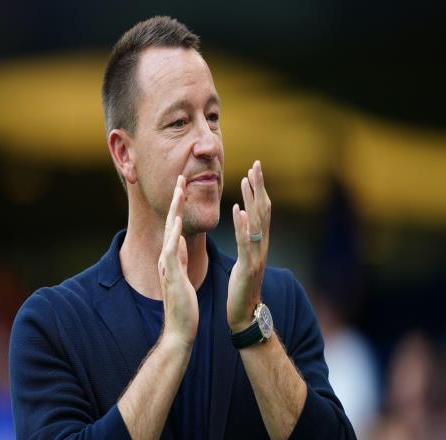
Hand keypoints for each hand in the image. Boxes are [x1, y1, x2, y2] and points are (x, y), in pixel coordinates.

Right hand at [158, 175, 198, 346]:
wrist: (180, 329)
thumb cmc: (183, 304)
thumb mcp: (180, 274)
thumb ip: (178, 257)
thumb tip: (178, 239)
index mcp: (171, 257)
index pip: (175, 226)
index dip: (178, 206)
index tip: (183, 187)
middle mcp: (166, 258)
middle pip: (171, 223)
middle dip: (175, 199)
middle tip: (180, 177)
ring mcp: (167, 266)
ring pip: (170, 232)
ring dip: (174, 210)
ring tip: (178, 189)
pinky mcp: (172, 276)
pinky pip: (171, 251)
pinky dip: (173, 234)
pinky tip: (177, 220)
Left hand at [227, 160, 271, 332]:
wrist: (244, 314)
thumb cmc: (241, 286)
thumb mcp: (244, 258)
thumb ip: (246, 238)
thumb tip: (243, 218)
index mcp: (259, 243)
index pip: (261, 211)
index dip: (258, 190)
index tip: (254, 170)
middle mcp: (261, 246)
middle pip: (263, 211)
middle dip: (259, 187)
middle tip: (255, 165)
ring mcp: (256, 256)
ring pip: (256, 223)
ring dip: (251, 199)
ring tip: (246, 180)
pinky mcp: (247, 267)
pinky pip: (245, 242)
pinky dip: (243, 225)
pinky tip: (239, 210)